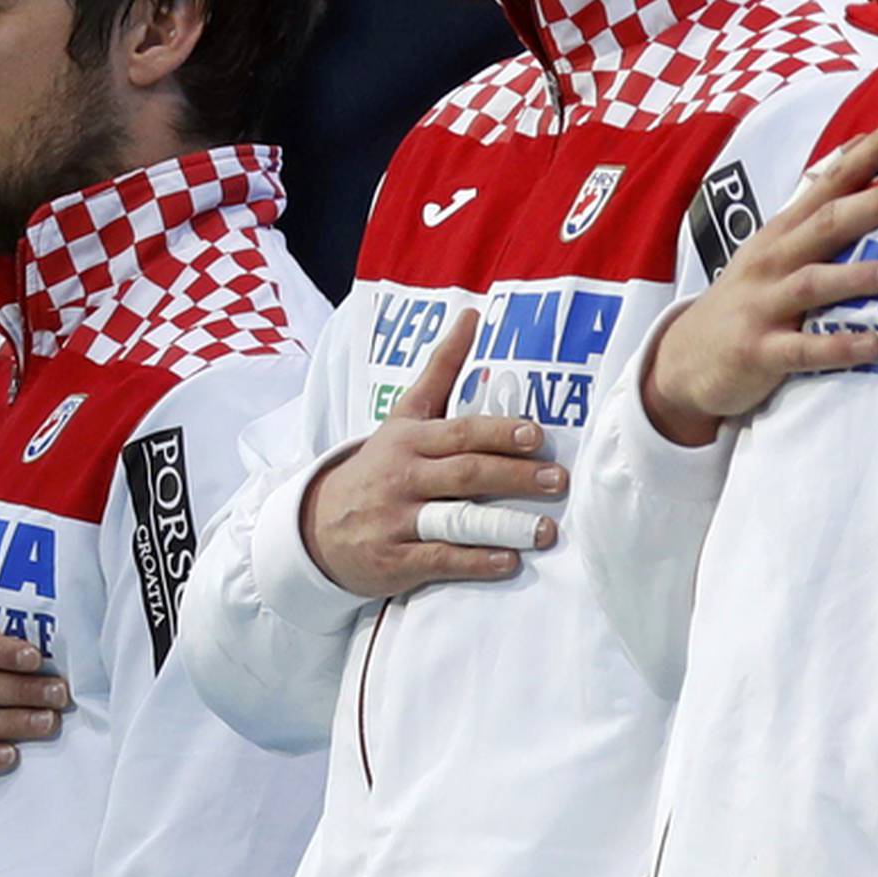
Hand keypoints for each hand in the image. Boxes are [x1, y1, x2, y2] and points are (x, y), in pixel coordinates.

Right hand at [299, 309, 565, 598]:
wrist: (319, 523)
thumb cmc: (379, 463)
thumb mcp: (404, 416)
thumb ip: (441, 369)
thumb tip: (472, 314)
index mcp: (410, 438)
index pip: (459, 432)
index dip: (498, 433)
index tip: (538, 434)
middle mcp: (403, 476)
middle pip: (464, 473)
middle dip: (514, 476)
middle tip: (558, 480)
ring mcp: (397, 519)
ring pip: (455, 519)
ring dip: (504, 526)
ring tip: (546, 529)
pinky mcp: (394, 560)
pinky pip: (440, 559)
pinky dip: (475, 562)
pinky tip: (509, 562)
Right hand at [643, 112, 877, 447]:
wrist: (685, 360)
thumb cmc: (745, 299)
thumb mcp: (770, 248)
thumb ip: (810, 211)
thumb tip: (850, 160)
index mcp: (779, 233)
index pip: (828, 182)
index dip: (867, 153)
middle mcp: (771, 261)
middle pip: (825, 224)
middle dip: (873, 203)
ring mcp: (762, 305)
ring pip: (812, 284)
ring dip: (857, 275)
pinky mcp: (759, 351)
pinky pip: (802, 349)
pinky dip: (837, 345)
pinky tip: (874, 344)